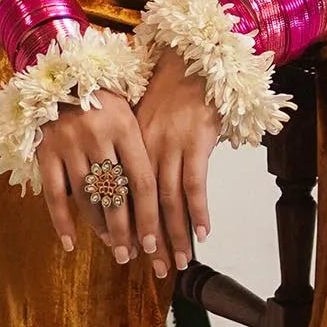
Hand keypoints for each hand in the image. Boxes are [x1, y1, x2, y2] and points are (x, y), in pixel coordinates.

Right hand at [36, 90, 162, 270]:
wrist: (62, 72)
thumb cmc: (104, 98)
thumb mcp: (129, 113)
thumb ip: (140, 149)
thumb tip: (160, 198)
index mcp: (125, 126)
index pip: (142, 181)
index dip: (149, 216)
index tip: (154, 242)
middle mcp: (97, 136)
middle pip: (115, 195)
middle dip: (126, 230)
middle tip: (133, 255)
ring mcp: (68, 145)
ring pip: (86, 198)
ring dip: (100, 227)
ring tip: (113, 246)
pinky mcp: (45, 151)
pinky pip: (53, 194)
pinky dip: (61, 221)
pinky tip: (71, 243)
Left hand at [132, 45, 223, 273]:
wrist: (190, 56)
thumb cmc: (169, 87)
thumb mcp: (144, 118)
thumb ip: (139, 150)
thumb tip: (137, 185)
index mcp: (127, 145)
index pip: (123, 195)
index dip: (127, 226)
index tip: (128, 253)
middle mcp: (144, 148)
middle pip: (144, 204)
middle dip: (149, 241)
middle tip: (153, 271)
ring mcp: (169, 145)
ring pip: (168, 200)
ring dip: (174, 234)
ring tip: (177, 262)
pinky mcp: (195, 141)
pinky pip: (194, 183)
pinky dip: (198, 210)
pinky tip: (202, 233)